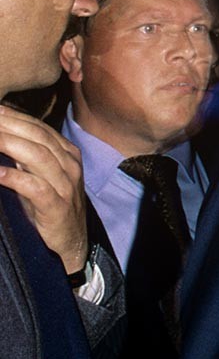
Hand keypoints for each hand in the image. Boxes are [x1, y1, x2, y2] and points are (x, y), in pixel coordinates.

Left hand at [0, 106, 88, 274]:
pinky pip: (34, 187)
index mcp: (66, 154)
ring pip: (37, 156)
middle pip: (37, 136)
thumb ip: (27, 157)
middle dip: (9, 125)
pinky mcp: (56, 206)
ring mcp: (65, 184)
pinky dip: (14, 177)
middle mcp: (69, 165)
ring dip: (9, 144)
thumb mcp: (41, 177)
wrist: (72, 241)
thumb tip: (2, 137)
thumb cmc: (50, 206)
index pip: (39, 127)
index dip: (15, 116)